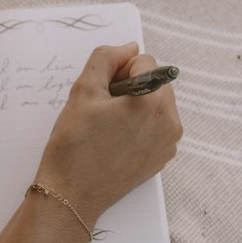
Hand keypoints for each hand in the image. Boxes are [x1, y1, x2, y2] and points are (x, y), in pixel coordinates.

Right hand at [34, 43, 182, 223]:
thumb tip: (128, 48)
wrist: (72, 194)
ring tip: (109, 127)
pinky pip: (157, 127)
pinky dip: (140, 126)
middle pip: (154, 82)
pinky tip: (116, 141)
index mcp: (152, 101)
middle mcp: (169, 121)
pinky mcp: (163, 158)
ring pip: (156, 104)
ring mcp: (169, 142)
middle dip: (131, 87)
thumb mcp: (83, 91)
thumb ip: (106, 58)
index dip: (117, 71)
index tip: (101, 93)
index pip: (143, 61)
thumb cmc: (74, 145)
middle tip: (103, 111)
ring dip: (136, 106)